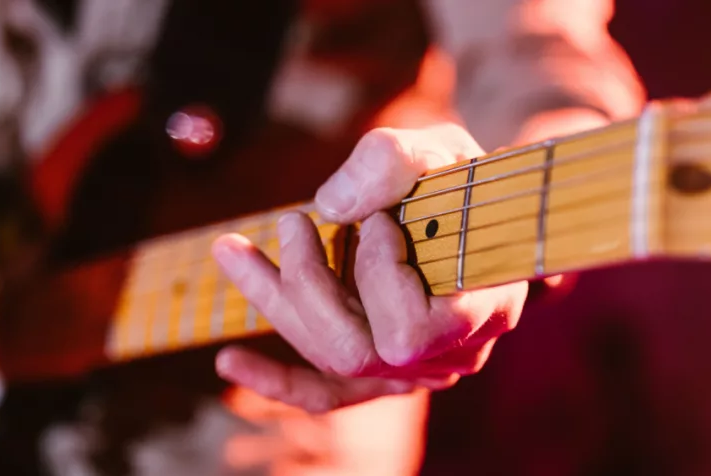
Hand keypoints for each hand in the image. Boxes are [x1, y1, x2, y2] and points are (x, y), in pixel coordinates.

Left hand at [211, 124, 528, 412]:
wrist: (478, 216)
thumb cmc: (463, 183)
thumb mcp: (438, 150)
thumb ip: (392, 163)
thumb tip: (329, 206)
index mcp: (481, 309)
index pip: (408, 327)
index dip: (379, 270)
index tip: (381, 217)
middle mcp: (450, 355)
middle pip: (356, 352)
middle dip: (308, 285)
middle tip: (290, 223)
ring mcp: (415, 369)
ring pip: (332, 362)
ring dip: (278, 304)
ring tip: (230, 250)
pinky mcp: (384, 370)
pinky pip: (328, 393)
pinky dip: (278, 379)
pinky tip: (229, 361)